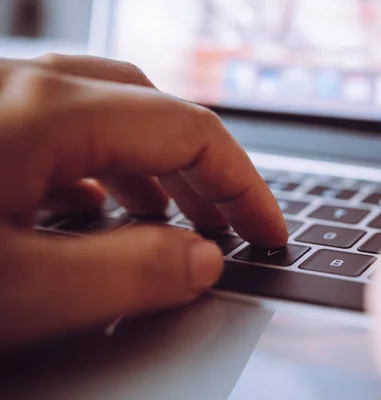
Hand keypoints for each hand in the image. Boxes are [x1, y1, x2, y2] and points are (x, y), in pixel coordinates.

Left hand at [0, 55, 286, 347]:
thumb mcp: (19, 290)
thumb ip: (127, 275)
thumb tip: (200, 263)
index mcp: (47, 110)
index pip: (190, 132)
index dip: (243, 186)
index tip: (266, 230)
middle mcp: (20, 84)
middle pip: (153, 114)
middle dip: (204, 174)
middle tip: (230, 226)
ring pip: (105, 115)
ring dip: (153, 167)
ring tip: (170, 216)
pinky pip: (57, 128)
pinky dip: (99, 166)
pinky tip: (92, 202)